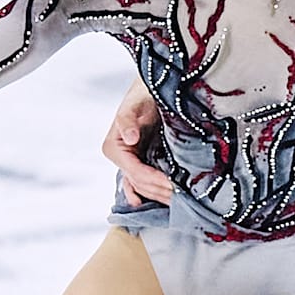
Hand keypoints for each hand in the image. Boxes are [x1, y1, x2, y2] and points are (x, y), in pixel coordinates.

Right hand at [103, 78, 172, 203]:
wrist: (152, 90)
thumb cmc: (143, 94)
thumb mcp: (135, 103)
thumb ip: (128, 119)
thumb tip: (129, 138)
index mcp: (114, 148)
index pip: (135, 172)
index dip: (153, 180)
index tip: (172, 184)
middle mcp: (120, 158)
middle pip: (140, 183)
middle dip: (159, 191)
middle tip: (181, 197)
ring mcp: (130, 163)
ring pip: (143, 187)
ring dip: (159, 196)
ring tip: (178, 202)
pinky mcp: (141, 163)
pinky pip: (144, 183)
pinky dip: (151, 195)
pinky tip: (158, 204)